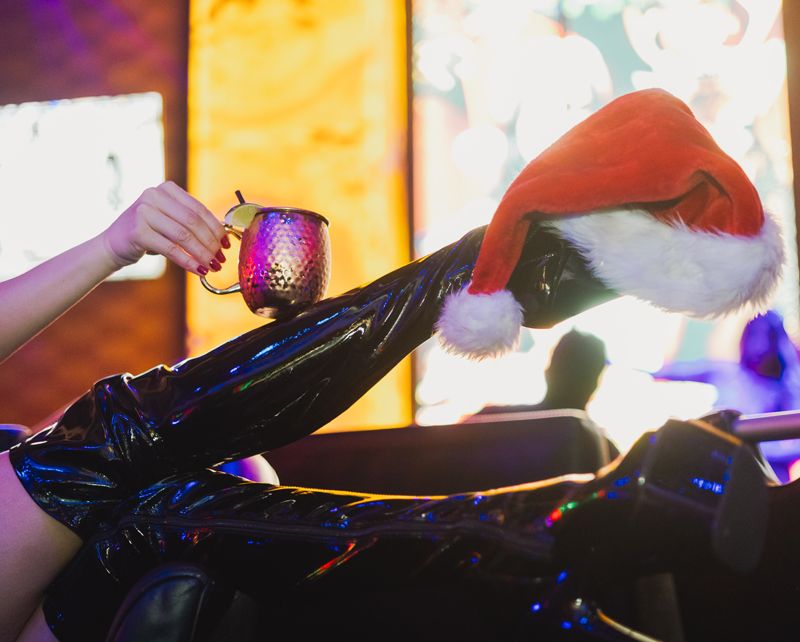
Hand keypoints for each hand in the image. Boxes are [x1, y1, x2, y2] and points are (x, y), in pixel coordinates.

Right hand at [101, 181, 228, 275]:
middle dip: (211, 243)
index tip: (226, 244)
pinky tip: (198, 270)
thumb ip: (190, 222)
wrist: (113, 245)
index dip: (216, 228)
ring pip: (184, 236)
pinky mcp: (138, 231)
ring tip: (212, 266)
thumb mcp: (169, 220)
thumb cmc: (147, 233)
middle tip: (221, 259)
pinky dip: (187, 261)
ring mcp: (144, 211)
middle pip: (193, 222)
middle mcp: (154, 195)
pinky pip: (171, 249)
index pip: (198, 209)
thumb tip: (223, 239)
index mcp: (166, 189)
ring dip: (202, 254)